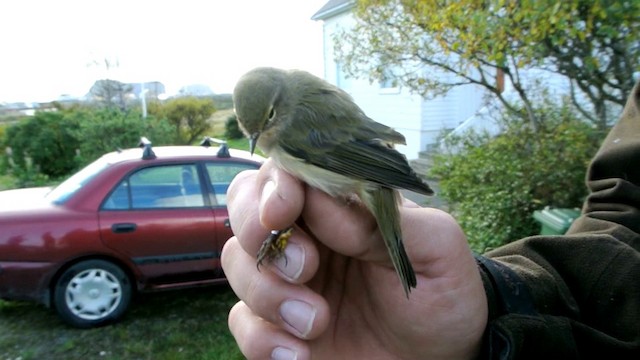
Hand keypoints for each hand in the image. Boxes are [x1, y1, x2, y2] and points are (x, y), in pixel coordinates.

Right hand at [221, 160, 487, 358]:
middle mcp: (306, 235)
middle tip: (305, 266)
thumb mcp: (435, 248)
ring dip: (268, 293)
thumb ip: (383, 218)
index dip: (276, 184)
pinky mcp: (276, 326)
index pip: (289, 171)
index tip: (283, 210)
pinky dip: (261, 338)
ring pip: (237, 263)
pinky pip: (241, 322)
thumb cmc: (441, 296)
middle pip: (245, 206)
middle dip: (258, 231)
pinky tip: (300, 354)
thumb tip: (320, 201)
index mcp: (340, 206)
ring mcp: (286, 281)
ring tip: (316, 322)